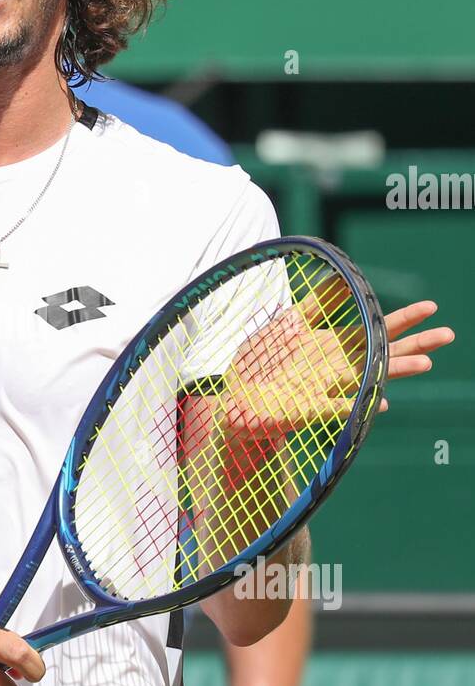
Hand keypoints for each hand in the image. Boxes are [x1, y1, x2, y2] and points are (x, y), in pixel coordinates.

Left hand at [223, 290, 453, 435]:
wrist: (236, 398)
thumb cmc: (264, 362)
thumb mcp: (290, 324)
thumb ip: (318, 305)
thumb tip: (344, 277)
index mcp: (335, 347)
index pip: (376, 331)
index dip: (403, 319)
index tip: (432, 306)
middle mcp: (337, 368)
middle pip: (383, 354)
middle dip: (415, 345)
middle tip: (448, 334)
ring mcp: (324, 389)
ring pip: (367, 378)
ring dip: (394, 370)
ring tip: (426, 364)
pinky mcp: (305, 409)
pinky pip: (335, 407)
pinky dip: (355, 405)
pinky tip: (379, 403)